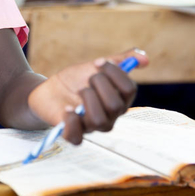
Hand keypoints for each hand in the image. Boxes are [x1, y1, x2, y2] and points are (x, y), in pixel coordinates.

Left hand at [27, 49, 148, 143]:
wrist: (49, 90)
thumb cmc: (76, 80)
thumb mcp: (96, 66)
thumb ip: (120, 60)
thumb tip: (144, 58)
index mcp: (119, 99)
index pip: (129, 89)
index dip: (114, 72)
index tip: (97, 62)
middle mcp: (110, 117)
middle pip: (115, 105)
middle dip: (99, 84)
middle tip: (87, 79)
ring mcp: (92, 127)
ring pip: (98, 120)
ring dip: (86, 99)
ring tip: (78, 92)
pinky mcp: (74, 134)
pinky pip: (78, 137)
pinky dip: (71, 121)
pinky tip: (67, 109)